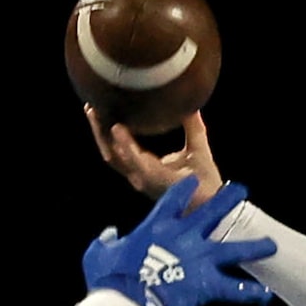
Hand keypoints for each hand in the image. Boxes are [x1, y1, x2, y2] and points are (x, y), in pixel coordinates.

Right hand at [81, 177, 275, 305]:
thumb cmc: (108, 280)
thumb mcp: (99, 253)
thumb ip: (106, 241)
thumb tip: (109, 234)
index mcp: (157, 225)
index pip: (175, 197)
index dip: (185, 188)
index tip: (193, 180)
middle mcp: (183, 236)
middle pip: (212, 211)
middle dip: (228, 199)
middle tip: (242, 189)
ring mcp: (198, 259)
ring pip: (232, 248)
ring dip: (252, 246)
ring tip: (271, 244)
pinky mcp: (205, 285)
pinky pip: (232, 289)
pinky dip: (249, 293)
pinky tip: (266, 294)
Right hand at [88, 108, 225, 202]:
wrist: (215, 200)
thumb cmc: (204, 179)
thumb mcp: (197, 146)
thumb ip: (193, 126)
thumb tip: (191, 104)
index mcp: (146, 168)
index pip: (119, 148)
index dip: (106, 130)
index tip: (99, 108)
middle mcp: (140, 175)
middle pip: (110, 152)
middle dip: (97, 130)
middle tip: (90, 106)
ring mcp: (145, 180)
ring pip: (115, 157)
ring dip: (103, 135)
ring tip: (96, 113)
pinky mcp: (154, 181)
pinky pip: (135, 162)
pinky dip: (125, 146)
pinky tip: (117, 129)